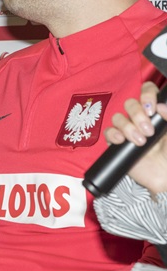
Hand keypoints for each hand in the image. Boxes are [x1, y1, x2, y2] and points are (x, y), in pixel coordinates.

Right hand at [103, 80, 166, 194]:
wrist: (166, 179)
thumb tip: (160, 106)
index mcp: (155, 114)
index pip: (146, 91)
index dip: (146, 94)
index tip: (151, 108)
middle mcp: (140, 119)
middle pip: (130, 103)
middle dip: (137, 115)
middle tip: (149, 131)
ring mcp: (128, 131)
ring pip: (118, 117)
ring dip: (128, 127)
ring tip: (140, 141)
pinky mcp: (118, 144)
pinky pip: (109, 132)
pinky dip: (113, 134)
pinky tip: (122, 140)